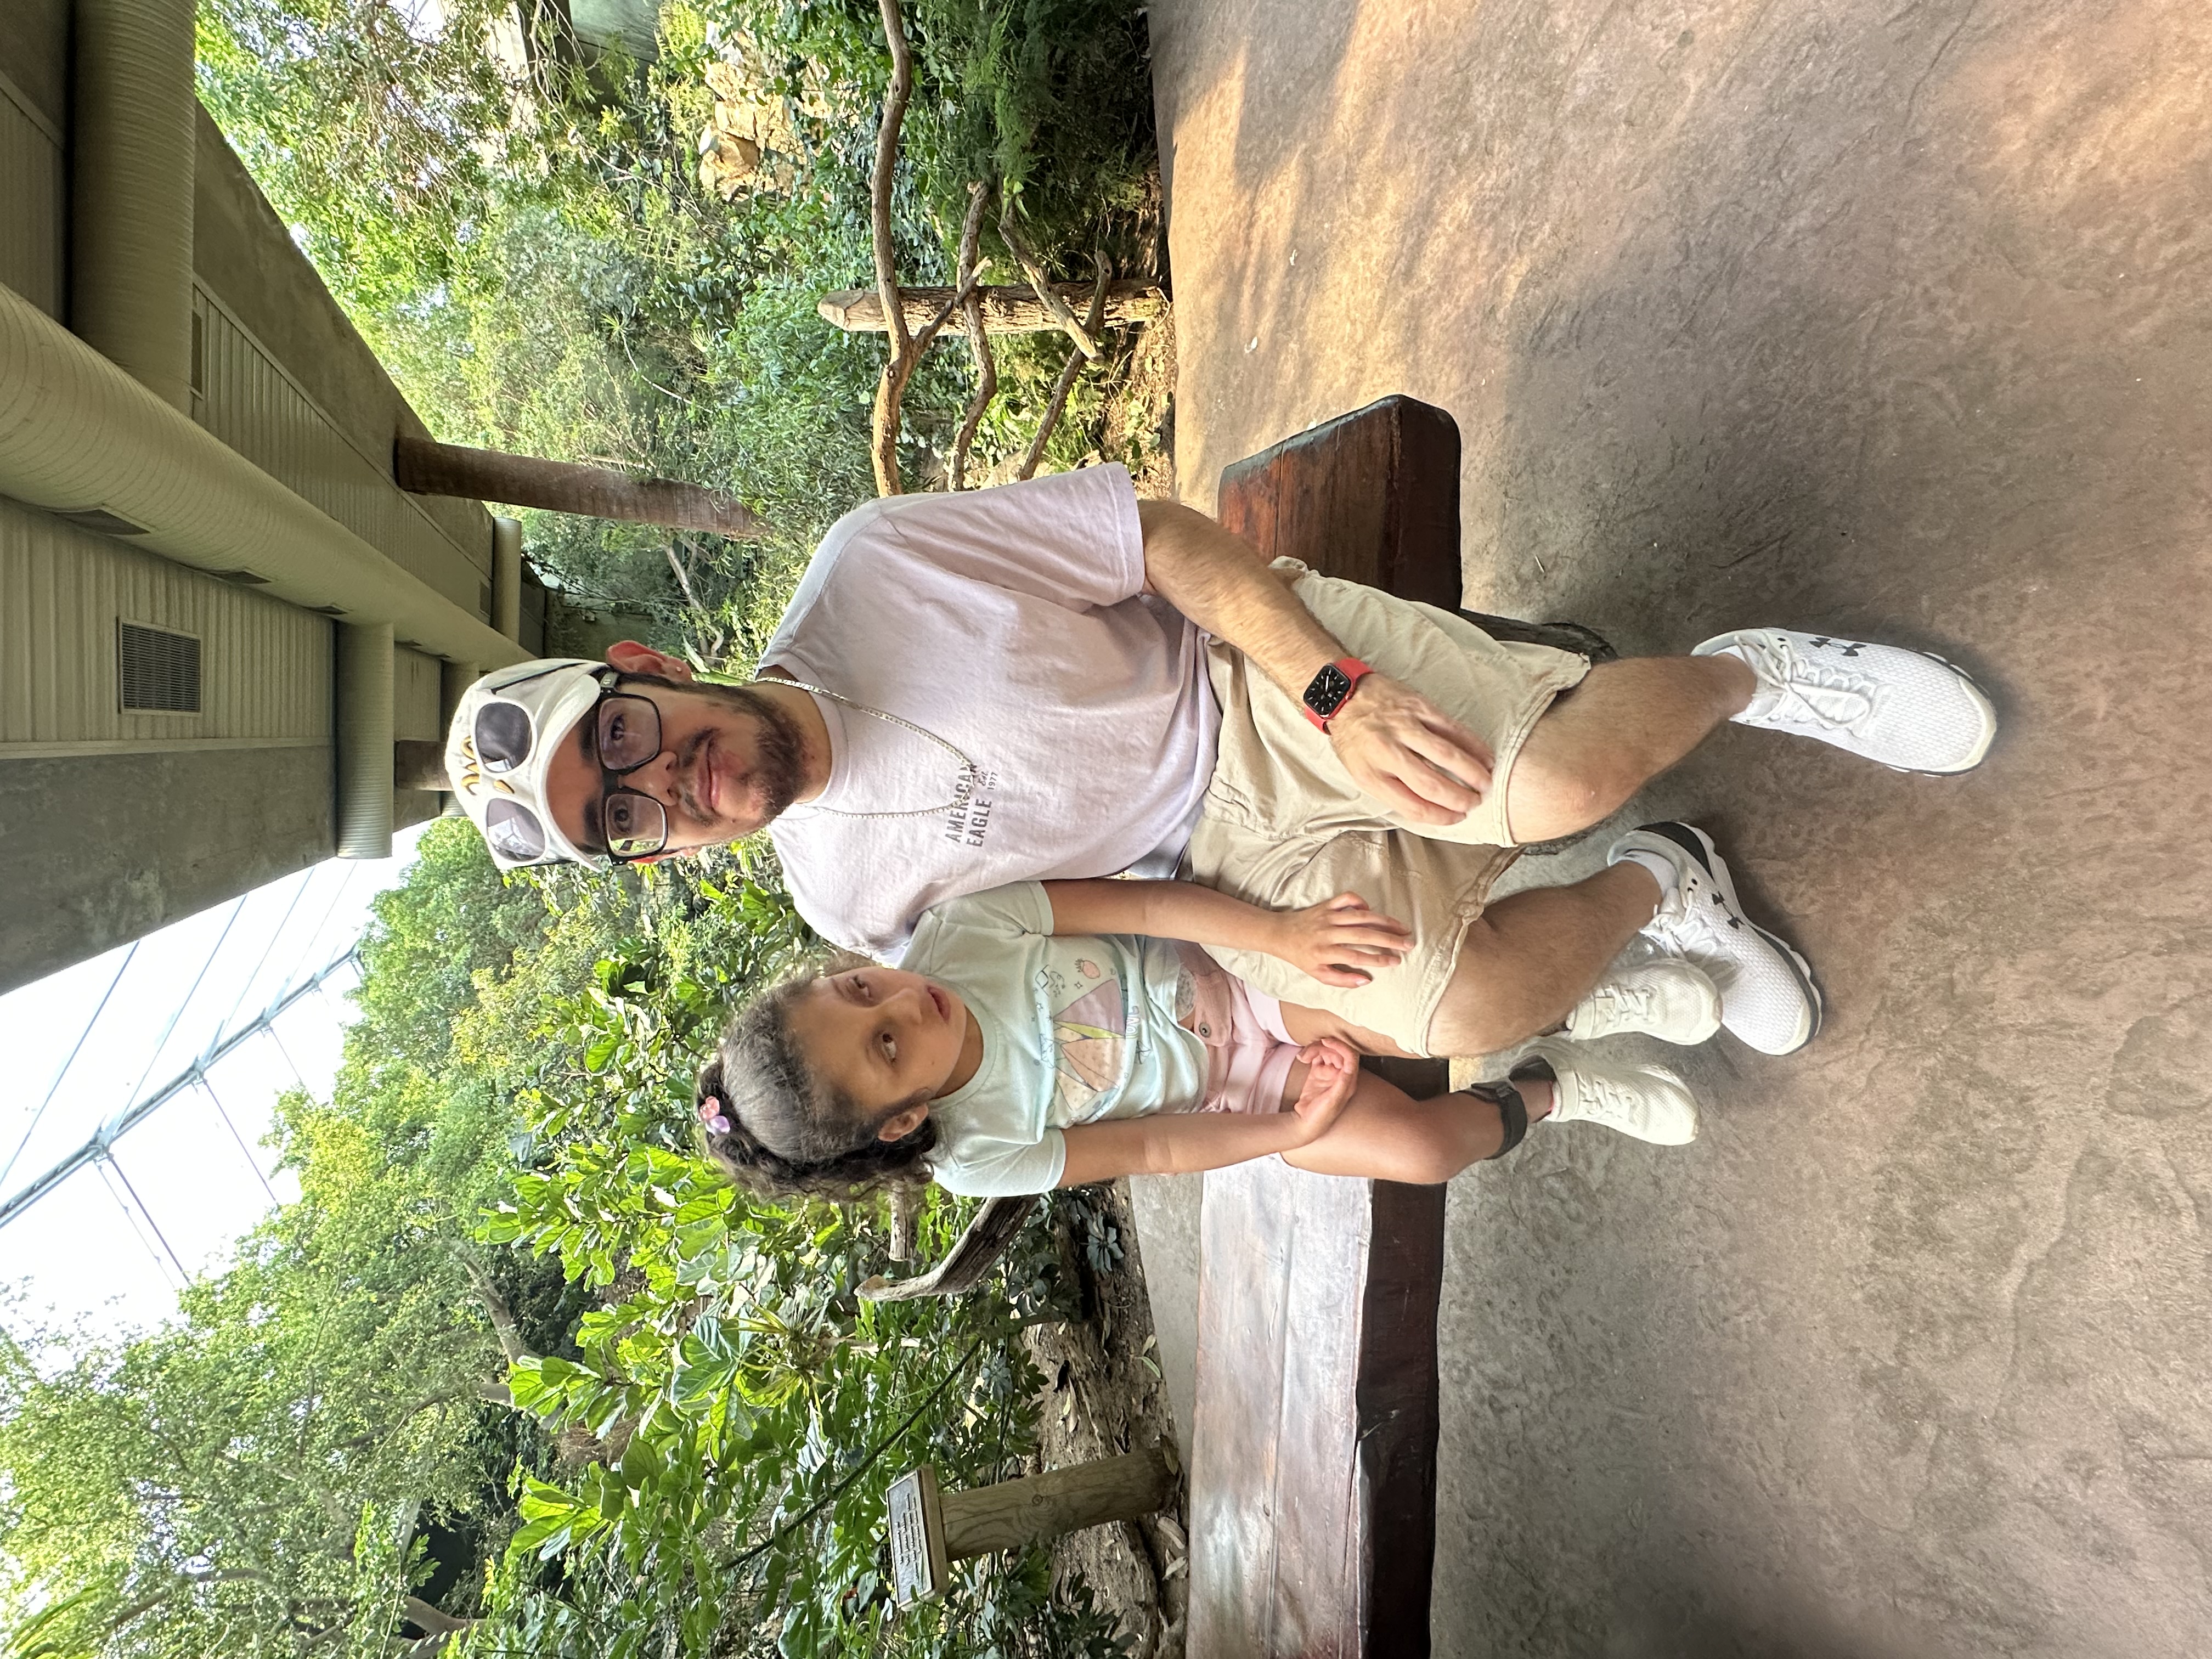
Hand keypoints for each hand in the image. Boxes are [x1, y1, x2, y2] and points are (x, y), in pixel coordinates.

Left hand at [1271, 892, 1412, 986]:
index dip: (1378, 959)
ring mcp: (1327, 917)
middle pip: (1363, 935)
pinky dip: (1361, 901)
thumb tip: (1366, 980)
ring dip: (1383, 921)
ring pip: (1360, 916)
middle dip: (1388, 939)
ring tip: (1402, 927)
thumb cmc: (1301, 957)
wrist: (1279, 934)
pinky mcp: (1326, 905)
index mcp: (1324, 952)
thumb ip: (1341, 980)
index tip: (1396, 961)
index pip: (1356, 956)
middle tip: (1408, 944)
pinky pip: (1347, 898)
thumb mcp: (1317, 974)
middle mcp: (1327, 933)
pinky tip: (1372, 910)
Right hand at [1287, 1037, 1361, 1141]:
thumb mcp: (1333, 1101)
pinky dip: (1309, 1054)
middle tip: (1307, 1055)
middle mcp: (1341, 1075)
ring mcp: (1329, 1073)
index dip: (1340, 1045)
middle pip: (1336, 1051)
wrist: (1305, 1123)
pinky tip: (1302, 1059)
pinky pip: (1316, 1056)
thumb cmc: (1322, 1116)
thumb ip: (1342, 1083)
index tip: (1325, 1041)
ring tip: (1302, 1058)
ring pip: (1325, 1052)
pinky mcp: (1317, 1073)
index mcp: (1349, 1080)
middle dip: (1322, 1048)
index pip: (1350, 1055)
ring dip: (1314, 1050)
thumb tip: (1350, 1067)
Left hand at [1324, 672, 1494, 824]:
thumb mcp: (1360, 772)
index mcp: (1371, 774)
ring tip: (1486, 784)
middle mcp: (1387, 751)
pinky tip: (1485, 757)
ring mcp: (1404, 727)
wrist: (1342, 696)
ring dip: (1472, 773)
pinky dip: (1472, 745)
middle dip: (1460, 799)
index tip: (1456, 818)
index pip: (1413, 806)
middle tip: (1475, 803)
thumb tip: (1431, 808)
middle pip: (1432, 784)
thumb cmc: (1353, 738)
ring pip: (1446, 755)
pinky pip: (1452, 729)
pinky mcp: (1418, 707)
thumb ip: (1392, 790)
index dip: (1441, 817)